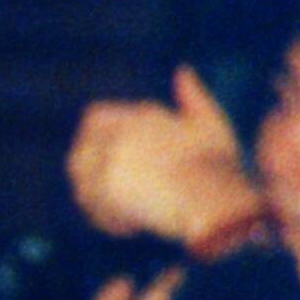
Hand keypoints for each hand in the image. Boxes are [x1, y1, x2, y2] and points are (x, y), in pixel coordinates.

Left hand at [65, 66, 261, 249]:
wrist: (214, 201)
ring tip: (124, 213)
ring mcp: (108, 164)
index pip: (95, 119)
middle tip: (112, 193)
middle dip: (90, 174)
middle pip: (81, 154)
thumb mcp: (210, 124)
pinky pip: (93, 211)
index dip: (95, 137)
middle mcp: (118, 137)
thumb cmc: (218, 166)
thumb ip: (194, 97)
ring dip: (98, 200)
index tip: (105, 156)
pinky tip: (131, 228)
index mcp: (139, 117)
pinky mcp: (106, 193)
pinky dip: (108, 221)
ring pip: (83, 185)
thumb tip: (182, 71)